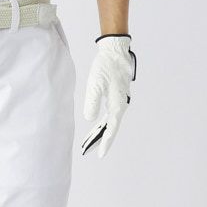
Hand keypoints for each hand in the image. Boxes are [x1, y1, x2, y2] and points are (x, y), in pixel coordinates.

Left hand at [80, 34, 136, 158]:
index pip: (111, 129)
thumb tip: (90, 119)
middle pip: (109, 128)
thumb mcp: (95, 84)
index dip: (105, 143)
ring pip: (108, 122)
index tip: (99, 155)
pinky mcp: (116, 96)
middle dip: (98, 139)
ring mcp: (119, 101)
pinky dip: (101, 122)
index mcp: (118, 105)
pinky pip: (109, 114)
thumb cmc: (106, 66)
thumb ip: (92, 103)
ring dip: (99, 132)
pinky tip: (95, 126)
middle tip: (86, 150)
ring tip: (87, 142)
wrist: (115, 52)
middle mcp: (120, 105)